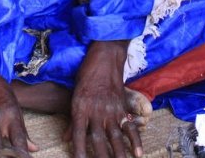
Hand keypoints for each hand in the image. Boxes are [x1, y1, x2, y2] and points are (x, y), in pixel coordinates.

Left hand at [67, 40, 143, 157]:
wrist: (104, 56)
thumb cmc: (86, 74)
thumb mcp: (74, 95)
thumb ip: (72, 119)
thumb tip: (66, 138)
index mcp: (80, 108)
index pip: (78, 135)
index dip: (78, 151)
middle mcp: (96, 111)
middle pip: (97, 140)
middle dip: (101, 157)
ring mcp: (110, 110)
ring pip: (115, 138)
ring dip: (119, 154)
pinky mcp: (122, 107)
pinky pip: (130, 127)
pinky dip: (135, 141)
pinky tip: (139, 154)